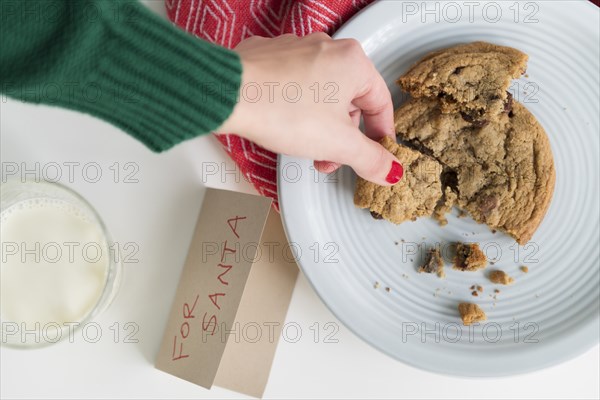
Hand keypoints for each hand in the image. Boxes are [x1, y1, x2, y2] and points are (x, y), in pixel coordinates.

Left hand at [217, 33, 402, 185]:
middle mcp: (327, 48)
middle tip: (330, 160)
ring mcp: (297, 49)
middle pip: (349, 100)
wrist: (228, 95)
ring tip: (304, 147)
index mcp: (353, 62)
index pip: (381, 103)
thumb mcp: (337, 144)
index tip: (375, 155)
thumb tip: (389, 170)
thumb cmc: (281, 109)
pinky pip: (295, 85)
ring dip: (320, 126)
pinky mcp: (272, 57)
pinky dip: (296, 108)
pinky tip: (284, 125)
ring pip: (322, 94)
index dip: (380, 136)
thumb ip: (369, 159)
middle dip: (342, 136)